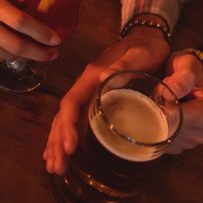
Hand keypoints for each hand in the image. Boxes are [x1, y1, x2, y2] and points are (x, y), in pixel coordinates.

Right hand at [0, 0, 60, 59]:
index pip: (19, 21)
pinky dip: (9, 56)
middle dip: (39, 52)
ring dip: (26, 55)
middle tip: (54, 52)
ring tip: (40, 51)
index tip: (57, 38)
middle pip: (14, 45)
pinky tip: (17, 51)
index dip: (40, 32)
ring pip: (6, 54)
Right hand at [43, 28, 169, 173]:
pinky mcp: (94, 98)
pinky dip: (64, 135)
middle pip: (64, 115)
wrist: (148, 35)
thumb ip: (124, 64)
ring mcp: (88, 92)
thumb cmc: (146, 47)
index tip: (69, 146)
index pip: (73, 102)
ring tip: (54, 167)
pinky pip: (75, 119)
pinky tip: (61, 152)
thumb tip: (104, 77)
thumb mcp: (140, 54)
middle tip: (56, 167)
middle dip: (57, 141)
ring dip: (57, 142)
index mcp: (93, 75)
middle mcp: (85, 85)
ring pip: (65, 119)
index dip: (68, 124)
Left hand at [161, 50, 202, 152]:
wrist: (191, 80)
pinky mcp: (179, 146)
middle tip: (156, 98)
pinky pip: (160, 144)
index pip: (181, 118)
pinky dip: (155, 130)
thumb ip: (181, 78)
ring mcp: (191, 142)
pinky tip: (158, 116)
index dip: (164, 108)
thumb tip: (167, 95)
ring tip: (159, 105)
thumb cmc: (190, 70)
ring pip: (163, 138)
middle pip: (171, 130)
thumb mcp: (188, 65)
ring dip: (155, 123)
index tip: (156, 96)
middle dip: (158, 115)